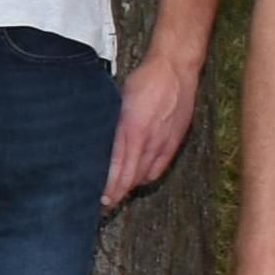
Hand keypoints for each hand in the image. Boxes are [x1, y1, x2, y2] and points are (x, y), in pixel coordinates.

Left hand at [106, 47, 206, 207]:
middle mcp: (148, 140)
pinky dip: (148, 177)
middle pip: (131, 176)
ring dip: (131, 187)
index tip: (99, 199)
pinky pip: (160, 166)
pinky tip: (139, 181)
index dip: (109, 186)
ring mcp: (164, 142)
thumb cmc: (144, 81)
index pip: (118, 168)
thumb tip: (98, 143)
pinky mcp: (176, 140)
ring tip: (118, 196)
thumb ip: (112, 125)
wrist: (175, 69)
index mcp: (131, 129)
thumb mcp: (119, 101)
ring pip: (145, 174)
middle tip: (104, 205)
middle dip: (117, 193)